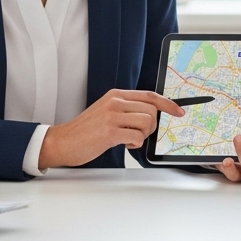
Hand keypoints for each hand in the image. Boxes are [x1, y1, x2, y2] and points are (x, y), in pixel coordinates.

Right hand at [39, 90, 182, 169]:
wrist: (61, 142)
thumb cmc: (85, 131)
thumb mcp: (106, 112)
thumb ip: (126, 109)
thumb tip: (151, 115)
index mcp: (116, 95)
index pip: (149, 95)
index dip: (167, 103)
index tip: (179, 111)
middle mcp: (115, 102)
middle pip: (151, 110)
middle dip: (151, 126)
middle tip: (138, 134)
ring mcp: (112, 116)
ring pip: (147, 122)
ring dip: (142, 135)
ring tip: (128, 139)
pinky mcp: (109, 132)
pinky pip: (137, 137)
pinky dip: (134, 144)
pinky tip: (123, 144)